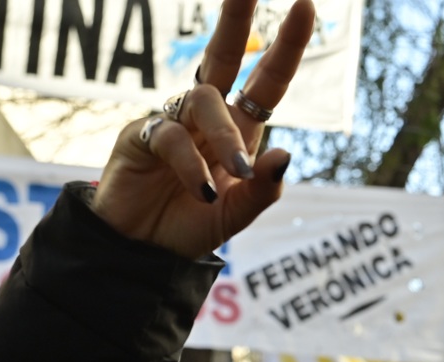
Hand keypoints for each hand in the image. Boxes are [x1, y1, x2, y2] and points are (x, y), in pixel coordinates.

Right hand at [92, 0, 315, 257]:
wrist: (141, 254)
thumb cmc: (188, 229)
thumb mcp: (236, 216)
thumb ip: (263, 190)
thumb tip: (286, 152)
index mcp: (237, 131)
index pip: (266, 81)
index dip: (286, 47)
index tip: (304, 6)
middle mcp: (205, 119)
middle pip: (223, 55)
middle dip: (236, 18)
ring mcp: (171, 123)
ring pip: (204, 101)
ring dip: (225, 135)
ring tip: (234, 173)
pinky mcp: (139, 136)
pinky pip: (170, 135)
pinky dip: (191, 164)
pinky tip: (202, 190)